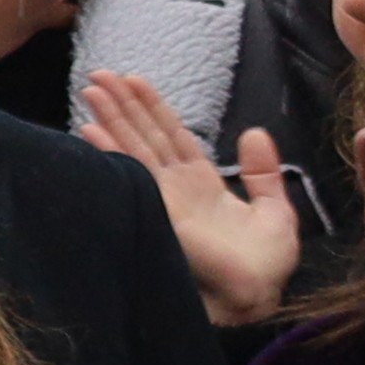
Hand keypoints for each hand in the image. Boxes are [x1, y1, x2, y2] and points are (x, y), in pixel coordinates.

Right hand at [86, 70, 306, 324]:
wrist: (257, 291)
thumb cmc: (267, 263)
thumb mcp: (276, 209)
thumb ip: (263, 172)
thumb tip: (254, 132)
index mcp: (203, 184)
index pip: (173, 137)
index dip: (154, 109)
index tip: (134, 81)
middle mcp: (176, 186)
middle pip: (145, 135)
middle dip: (123, 104)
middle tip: (99, 73)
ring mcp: (162, 195)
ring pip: (133, 146)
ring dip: (111, 116)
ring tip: (91, 87)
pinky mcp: (156, 206)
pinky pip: (130, 170)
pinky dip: (108, 148)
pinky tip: (89, 128)